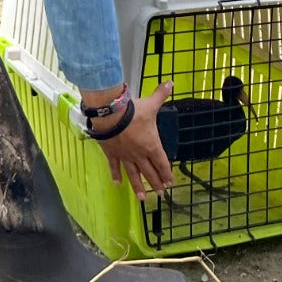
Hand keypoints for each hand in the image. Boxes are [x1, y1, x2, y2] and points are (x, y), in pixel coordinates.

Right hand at [95, 83, 174, 198]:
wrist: (110, 116)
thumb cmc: (133, 111)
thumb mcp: (151, 103)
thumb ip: (161, 95)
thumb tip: (171, 83)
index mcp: (151, 145)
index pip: (162, 162)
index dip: (166, 173)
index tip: (170, 182)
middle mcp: (139, 155)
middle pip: (149, 172)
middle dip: (156, 183)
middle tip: (161, 193)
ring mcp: (125, 156)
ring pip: (134, 174)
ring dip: (139, 186)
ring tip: (143, 198)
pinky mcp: (112, 154)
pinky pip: (115, 167)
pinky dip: (116, 175)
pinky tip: (117, 184)